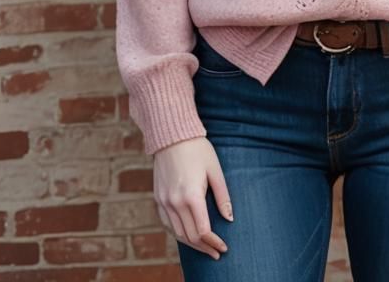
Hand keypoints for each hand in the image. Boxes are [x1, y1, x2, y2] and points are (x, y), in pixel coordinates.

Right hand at [153, 136, 233, 260]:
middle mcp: (175, 202)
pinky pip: (167, 224)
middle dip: (204, 247)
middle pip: (190, 236)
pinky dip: (178, 233)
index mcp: (191, 196)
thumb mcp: (215, 170)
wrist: (172, 135)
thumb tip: (230, 218)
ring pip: (177, 233)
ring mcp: (164, 201)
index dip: (214, 242)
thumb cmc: (198, 149)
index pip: (203, 231)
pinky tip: (188, 235)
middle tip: (217, 253)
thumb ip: (223, 196)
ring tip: (205, 247)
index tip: (224, 248)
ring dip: (191, 244)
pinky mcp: (158, 198)